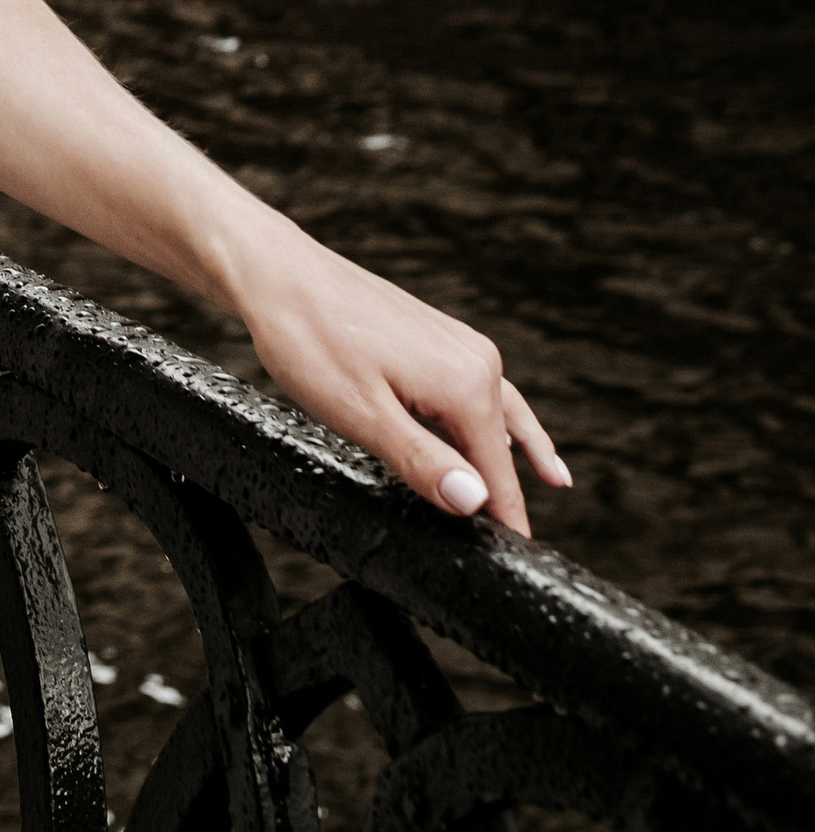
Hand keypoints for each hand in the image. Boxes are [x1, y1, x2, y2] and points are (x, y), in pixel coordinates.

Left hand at [234, 225, 571, 533]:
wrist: (279, 272)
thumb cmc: (311, 339)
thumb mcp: (363, 416)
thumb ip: (422, 462)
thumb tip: (474, 501)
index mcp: (464, 384)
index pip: (498, 473)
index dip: (506, 519)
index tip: (518, 559)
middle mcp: (474, 359)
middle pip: (503, 442)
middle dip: (511, 489)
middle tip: (522, 544)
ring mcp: (457, 341)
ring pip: (500, 408)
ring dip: (521, 446)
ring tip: (553, 477)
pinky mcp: (435, 334)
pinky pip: (479, 385)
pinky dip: (496, 414)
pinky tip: (500, 423)